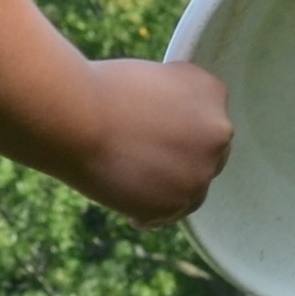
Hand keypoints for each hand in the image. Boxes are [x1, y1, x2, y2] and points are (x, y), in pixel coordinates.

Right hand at [72, 57, 232, 223]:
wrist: (77, 118)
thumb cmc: (101, 91)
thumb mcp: (153, 81)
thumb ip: (173, 106)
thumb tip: (172, 132)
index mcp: (212, 93)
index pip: (207, 117)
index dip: (180, 126)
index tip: (156, 129)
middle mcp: (218, 133)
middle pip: (206, 153)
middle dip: (180, 157)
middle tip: (146, 158)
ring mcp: (201, 172)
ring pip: (190, 187)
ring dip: (167, 187)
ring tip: (132, 180)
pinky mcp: (178, 204)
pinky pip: (168, 214)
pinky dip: (149, 212)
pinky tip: (127, 202)